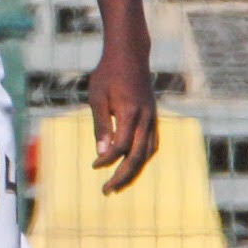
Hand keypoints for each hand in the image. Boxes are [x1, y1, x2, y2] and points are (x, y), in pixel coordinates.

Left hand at [87, 40, 157, 192]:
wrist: (130, 56)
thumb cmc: (108, 75)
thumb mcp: (97, 98)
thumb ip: (100, 126)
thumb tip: (101, 154)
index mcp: (130, 113)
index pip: (121, 146)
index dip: (108, 160)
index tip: (94, 166)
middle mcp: (146, 118)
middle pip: (138, 155)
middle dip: (123, 176)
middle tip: (107, 191)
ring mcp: (152, 118)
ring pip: (148, 152)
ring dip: (135, 170)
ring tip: (119, 183)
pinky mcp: (153, 117)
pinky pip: (152, 143)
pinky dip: (143, 157)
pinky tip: (133, 164)